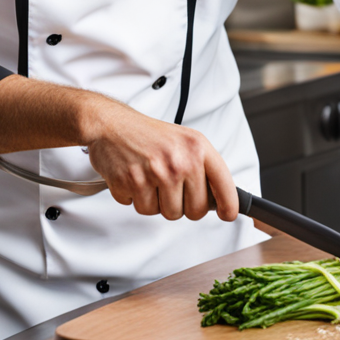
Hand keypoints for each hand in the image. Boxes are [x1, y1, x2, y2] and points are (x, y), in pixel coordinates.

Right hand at [80, 93, 238, 221]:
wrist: (111, 125)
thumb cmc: (148, 135)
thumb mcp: (184, 140)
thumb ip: (202, 166)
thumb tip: (218, 199)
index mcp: (196, 147)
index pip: (223, 182)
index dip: (228, 204)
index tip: (228, 213)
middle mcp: (179, 160)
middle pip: (195, 210)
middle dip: (183, 204)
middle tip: (171, 186)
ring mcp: (156, 173)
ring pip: (168, 214)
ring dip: (158, 203)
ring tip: (151, 179)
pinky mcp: (133, 184)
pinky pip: (142, 209)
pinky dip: (137, 199)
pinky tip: (136, 179)